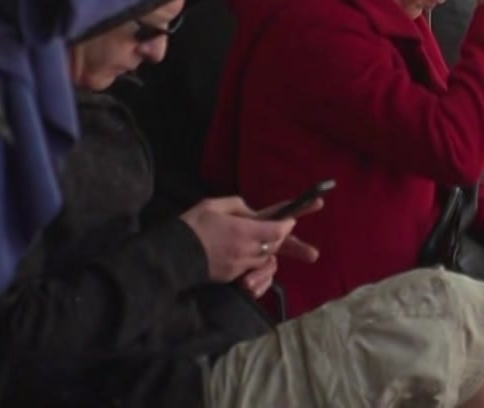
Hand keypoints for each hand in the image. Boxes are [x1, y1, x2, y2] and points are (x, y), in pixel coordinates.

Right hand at [178, 196, 318, 291]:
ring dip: (271, 251)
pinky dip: (258, 265)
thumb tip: (252, 213)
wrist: (171, 256)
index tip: (294, 218)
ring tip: (276, 245)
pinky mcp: (231, 278)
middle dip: (291, 244)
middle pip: (275, 247)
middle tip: (312, 253)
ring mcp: (239, 267)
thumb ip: (238, 206)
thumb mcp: (214, 205)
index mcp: (242, 231)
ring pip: (265, 260)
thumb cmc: (192, 226)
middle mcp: (245, 251)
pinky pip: (253, 272)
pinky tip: (259, 259)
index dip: (288, 225)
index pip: (277, 230)